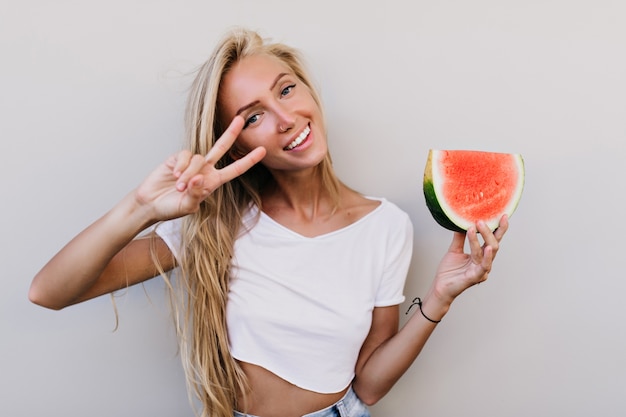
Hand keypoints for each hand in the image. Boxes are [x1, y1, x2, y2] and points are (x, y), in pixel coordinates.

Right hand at [135, 116, 265, 220]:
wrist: (150, 204)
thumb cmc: (170, 208)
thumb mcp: (187, 207)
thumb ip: (195, 194)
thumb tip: (199, 178)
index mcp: (213, 182)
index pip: (235, 169)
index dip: (249, 160)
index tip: (263, 150)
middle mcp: (205, 170)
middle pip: (221, 147)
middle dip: (231, 133)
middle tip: (240, 119)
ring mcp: (191, 163)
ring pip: (199, 158)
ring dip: (189, 173)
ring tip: (179, 187)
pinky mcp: (177, 158)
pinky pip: (185, 156)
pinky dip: (181, 166)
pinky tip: (173, 175)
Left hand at [431, 215, 508, 304]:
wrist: (440, 287)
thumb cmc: (449, 271)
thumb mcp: (454, 250)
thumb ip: (460, 237)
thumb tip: (462, 221)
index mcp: (481, 255)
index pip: (493, 240)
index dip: (499, 228)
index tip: (502, 215)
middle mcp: (485, 262)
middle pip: (494, 244)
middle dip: (490, 230)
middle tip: (481, 219)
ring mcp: (482, 270)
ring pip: (488, 251)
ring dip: (483, 237)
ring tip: (477, 225)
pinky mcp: (476, 277)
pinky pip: (483, 265)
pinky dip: (485, 255)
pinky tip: (485, 247)